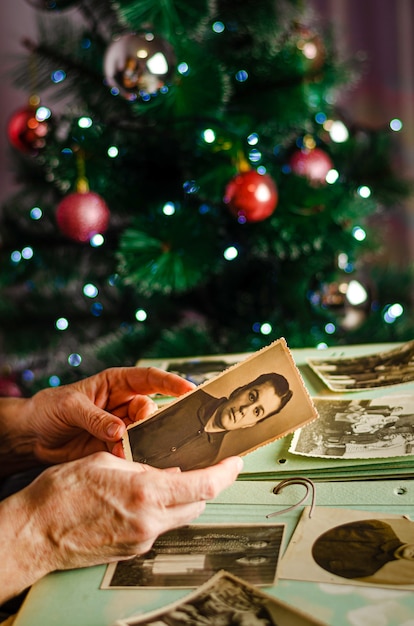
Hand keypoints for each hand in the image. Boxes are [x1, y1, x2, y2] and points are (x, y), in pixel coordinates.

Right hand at [1, 453, 242, 602]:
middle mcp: (149, 521)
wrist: (35, 532)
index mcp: (146, 493)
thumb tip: (163, 470)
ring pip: (179, 517)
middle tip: (202, 467)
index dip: (226, 474)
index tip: (236, 463)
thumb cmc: (61, 494)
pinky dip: (160, 511)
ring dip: (181, 499)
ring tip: (166, 479)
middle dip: (204, 485)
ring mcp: (142, 540)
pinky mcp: (132, 550)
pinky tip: (143, 498)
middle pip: (197, 504)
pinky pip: (158, 527)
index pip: (203, 486)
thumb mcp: (105, 462)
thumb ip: (140, 466)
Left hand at [19, 367, 194, 464]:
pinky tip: (124, 459)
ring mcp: (121, 426)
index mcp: (116, 383)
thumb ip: (96, 418)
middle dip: (153, 419)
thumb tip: (119, 431)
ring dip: (142, 441)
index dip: (171, 382)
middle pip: (151, 409)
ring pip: (146, 432)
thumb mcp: (70, 407)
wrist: (32, 436)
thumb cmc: (48, 409)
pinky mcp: (115, 448)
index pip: (150, 379)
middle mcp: (123, 404)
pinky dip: (132, 456)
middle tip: (144, 429)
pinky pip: (133, 451)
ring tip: (128, 447)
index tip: (189, 389)